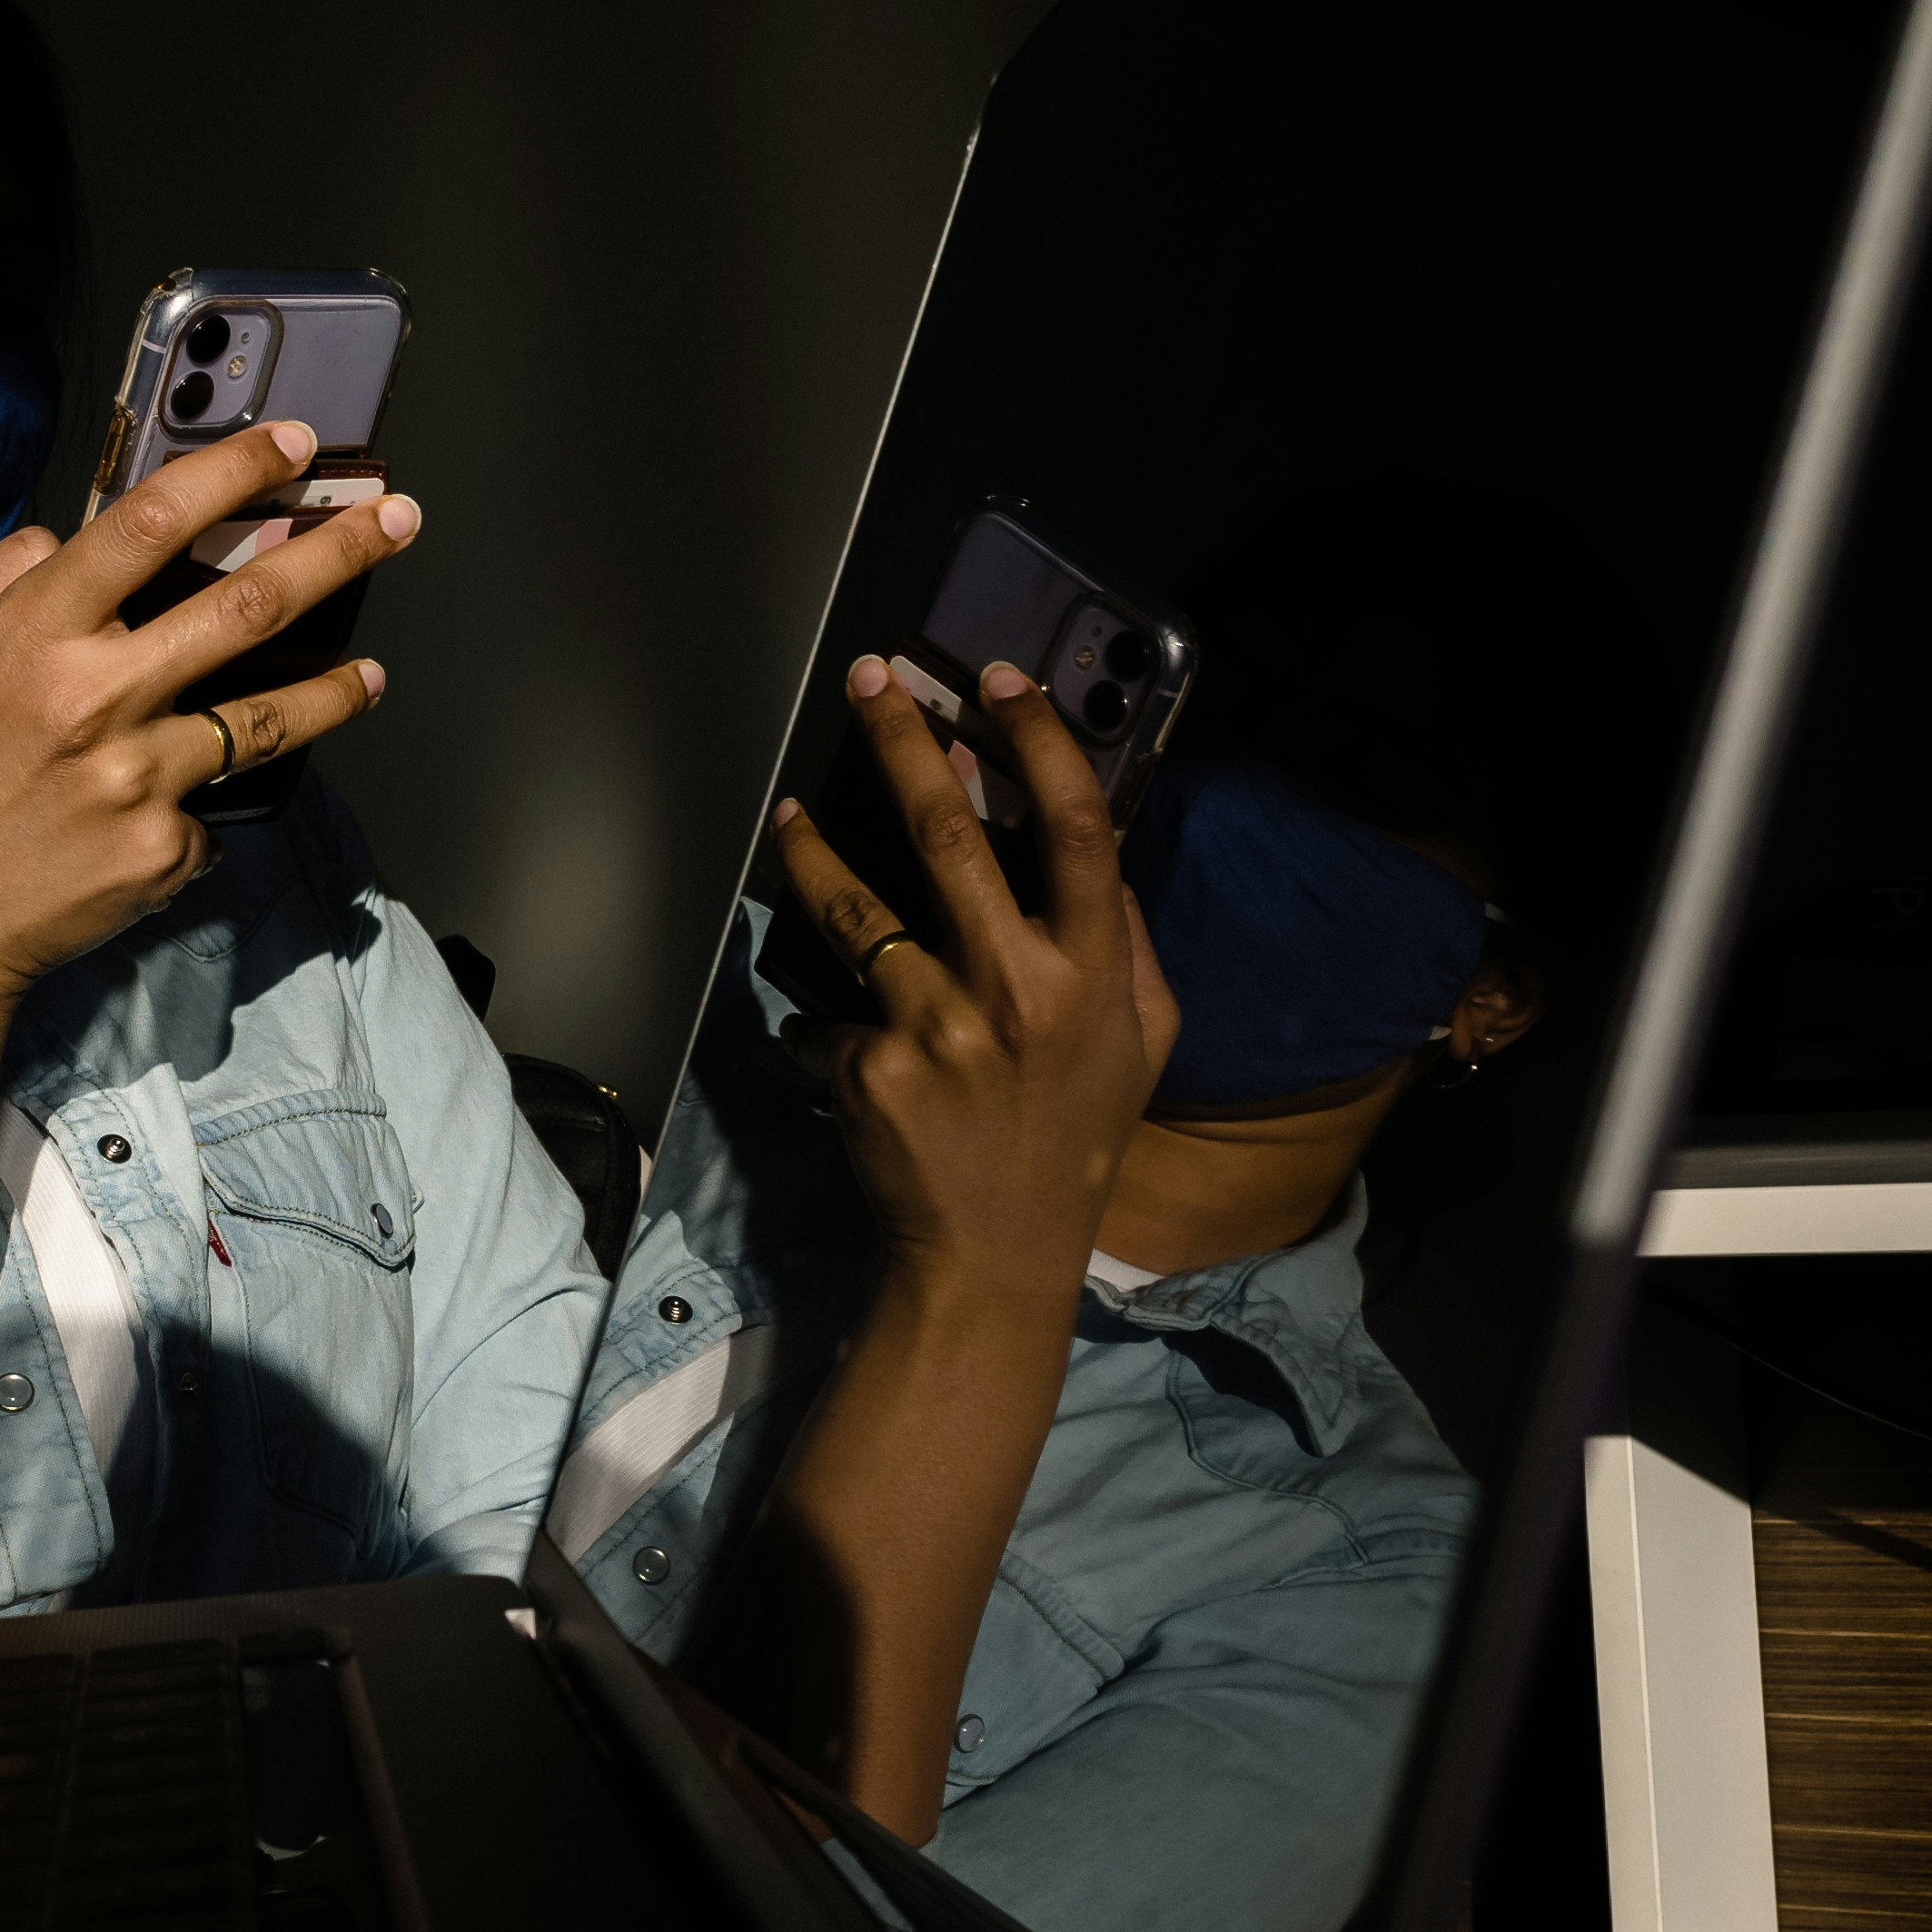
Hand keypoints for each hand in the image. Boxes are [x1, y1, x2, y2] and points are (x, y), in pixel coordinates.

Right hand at [0, 419, 421, 996]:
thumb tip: (67, 539)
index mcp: (32, 637)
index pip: (147, 525)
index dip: (230, 472)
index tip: (294, 443)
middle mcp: (96, 699)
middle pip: (247, 605)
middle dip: (337, 552)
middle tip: (399, 519)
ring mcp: (138, 778)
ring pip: (264, 716)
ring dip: (333, 689)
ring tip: (371, 674)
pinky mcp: (164, 849)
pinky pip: (208, 809)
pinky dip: (199, 805)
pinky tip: (171, 814)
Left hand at [769, 655, 1176, 1302]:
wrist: (995, 1252)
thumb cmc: (1075, 1132)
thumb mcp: (1143, 1038)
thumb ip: (1129, 941)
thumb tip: (1095, 844)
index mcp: (1093, 972)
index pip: (1074, 826)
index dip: (1036, 741)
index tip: (996, 683)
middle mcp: (1016, 989)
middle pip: (948, 833)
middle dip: (902, 740)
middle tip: (866, 679)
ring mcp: (935, 1028)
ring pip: (854, 905)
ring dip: (812, 847)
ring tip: (788, 815)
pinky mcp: (866, 1068)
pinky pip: (827, 1011)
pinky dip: (819, 1013)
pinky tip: (823, 1027)